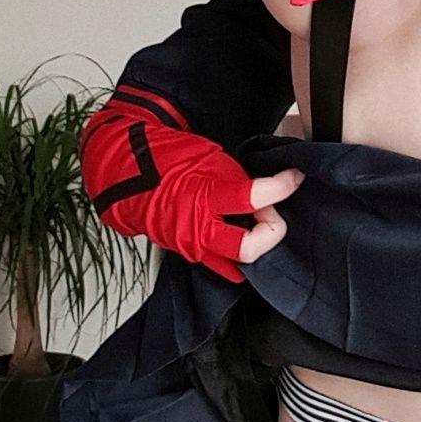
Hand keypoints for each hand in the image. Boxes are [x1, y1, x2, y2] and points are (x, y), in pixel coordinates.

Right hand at [80, 84, 306, 283]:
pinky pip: (222, 264)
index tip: (295, 176)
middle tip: (270, 209)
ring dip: (255, 241)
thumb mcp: (209, 156)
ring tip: (256, 219)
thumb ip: (239, 178)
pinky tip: (242, 231)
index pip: (254, 198)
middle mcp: (197, 228)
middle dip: (270, 230)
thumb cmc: (164, 158)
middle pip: (250, 248)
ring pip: (238, 262)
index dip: (283, 185)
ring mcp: (192, 245)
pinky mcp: (190, 253)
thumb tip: (266, 188)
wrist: (125, 176)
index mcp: (202, 196)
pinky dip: (237, 253)